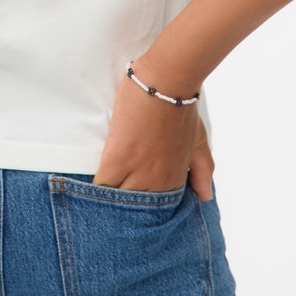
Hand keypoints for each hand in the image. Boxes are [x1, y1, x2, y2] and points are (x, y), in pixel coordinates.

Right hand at [93, 51, 214, 199]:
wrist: (167, 82)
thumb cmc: (182, 108)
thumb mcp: (199, 142)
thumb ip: (203, 171)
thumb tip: (206, 197)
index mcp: (175, 180)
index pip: (154, 211)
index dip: (141, 212)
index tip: (131, 212)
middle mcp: (158, 182)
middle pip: (134, 212)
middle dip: (123, 213)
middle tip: (112, 208)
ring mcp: (138, 172)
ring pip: (118, 202)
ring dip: (108, 203)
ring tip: (97, 202)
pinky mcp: (118, 159)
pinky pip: (102, 185)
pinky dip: (96, 189)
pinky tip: (89, 188)